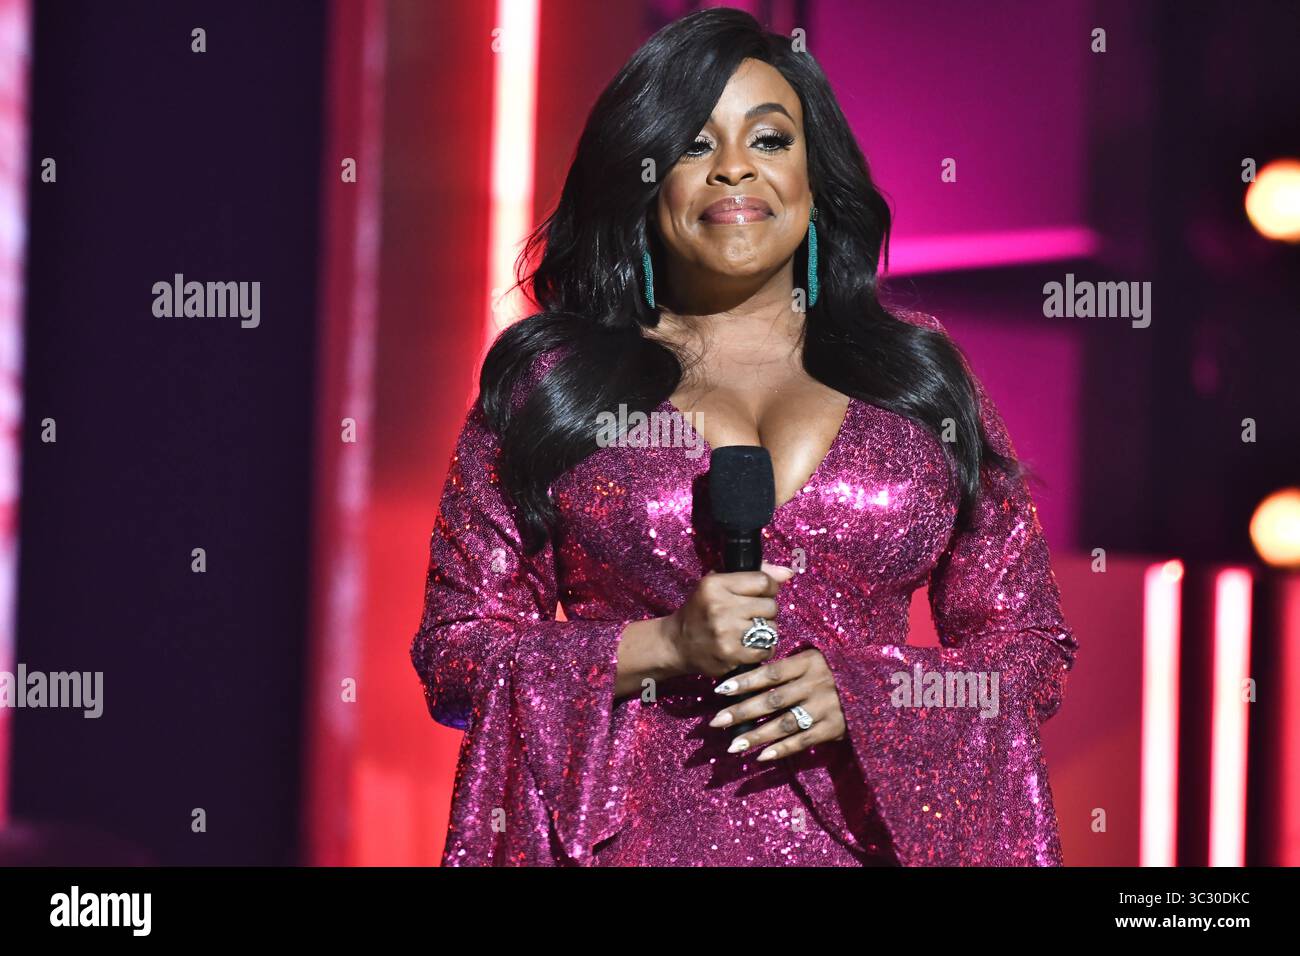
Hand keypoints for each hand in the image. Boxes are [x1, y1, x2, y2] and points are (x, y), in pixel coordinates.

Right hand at [663, 562, 793, 677]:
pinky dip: (763, 648)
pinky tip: (750, 645)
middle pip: (770, 606)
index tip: (763, 594)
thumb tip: (787, 573)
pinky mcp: (731, 654)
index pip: (763, 581)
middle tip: (752, 614)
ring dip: (766, 630)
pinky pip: (766, 649)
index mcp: (715, 585)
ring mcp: (726, 632)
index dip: (770, 588)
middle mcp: (720, 607)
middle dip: (766, 610)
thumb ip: (753, 574)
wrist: (677, 643)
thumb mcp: (718, 584)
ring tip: (750, 630)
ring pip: (771, 628)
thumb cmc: (701, 609)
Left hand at [708, 648, 846, 760]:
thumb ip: (786, 668)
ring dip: (756, 736)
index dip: (744, 681)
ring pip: (784, 724)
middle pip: (772, 700)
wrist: (874, 686)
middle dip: (741, 712)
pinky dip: (781, 750)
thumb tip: (746, 677)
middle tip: (716, 722)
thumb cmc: (833, 671)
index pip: (769, 673)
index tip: (719, 690)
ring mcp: (825, 708)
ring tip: (733, 746)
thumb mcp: (813, 660)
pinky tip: (761, 756)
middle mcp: (815, 685)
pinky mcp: (833, 728)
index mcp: (808, 663)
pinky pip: (802, 741)